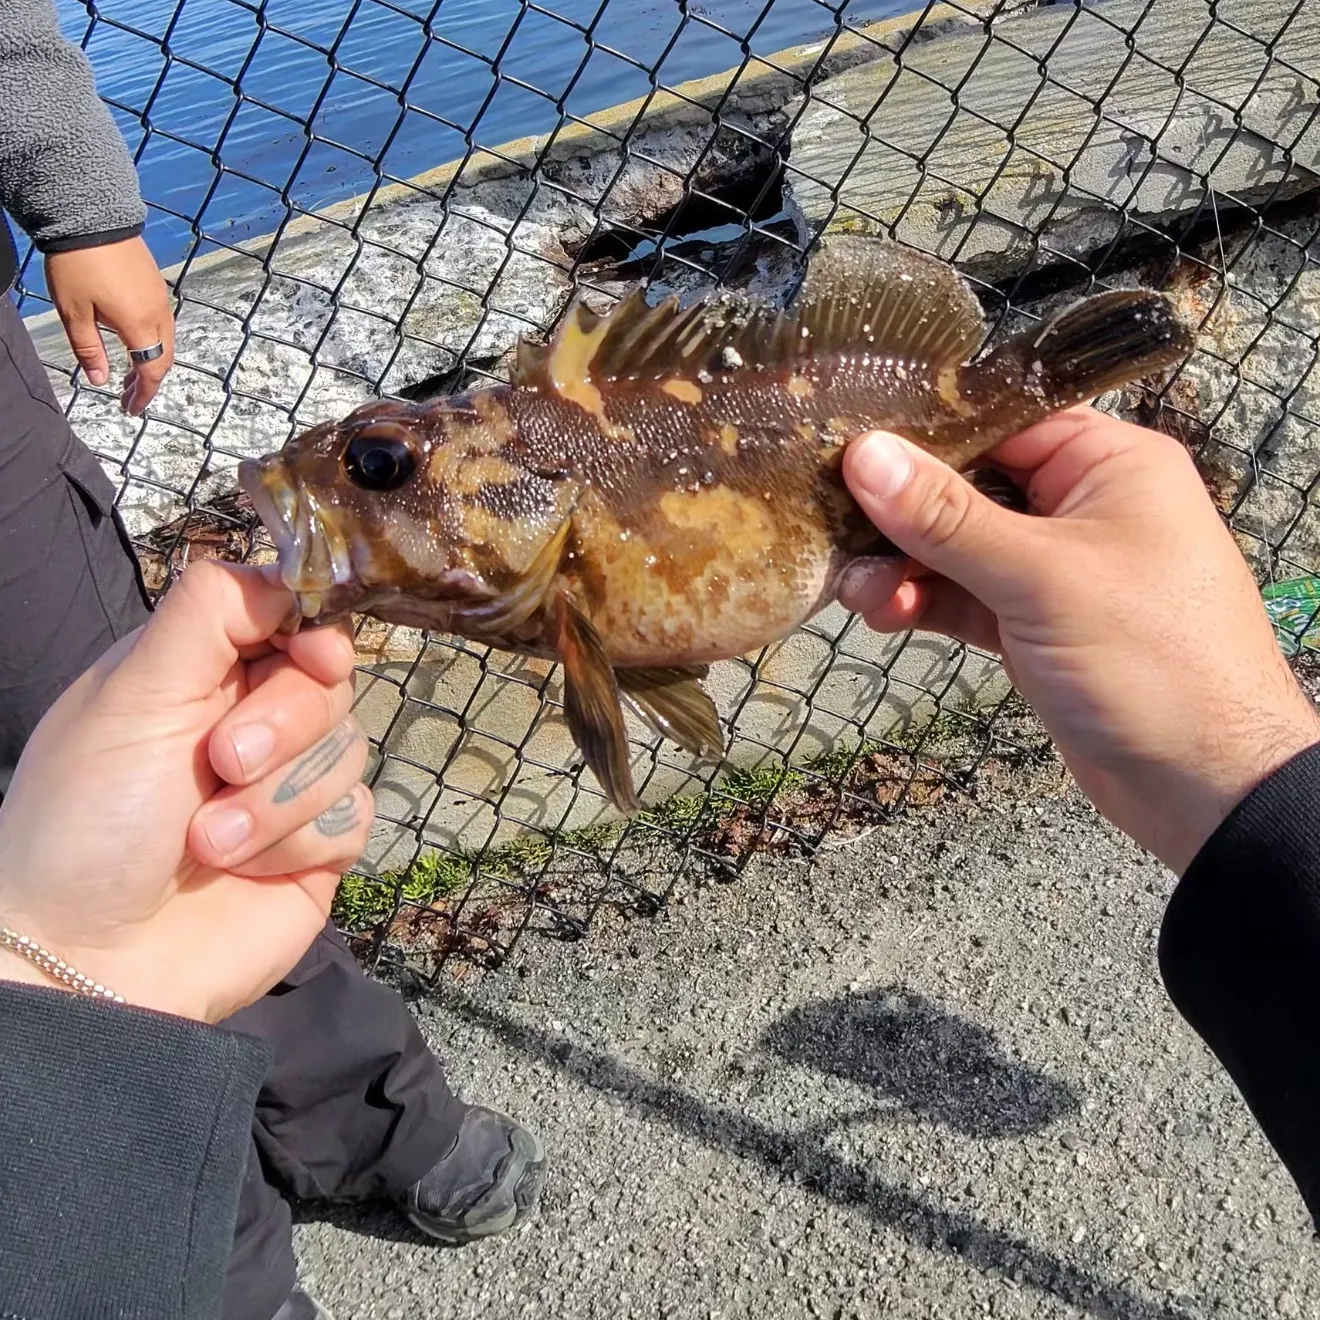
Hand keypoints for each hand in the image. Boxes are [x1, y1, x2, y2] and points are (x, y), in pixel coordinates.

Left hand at [0, 561, 372, 1022]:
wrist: (93, 960)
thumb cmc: (88, 821)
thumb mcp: (132, 696)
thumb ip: (208, 616)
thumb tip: (287, 572)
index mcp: (202, 673)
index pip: (292, 617)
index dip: (313, 630)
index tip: (310, 653)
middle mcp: (253, 720)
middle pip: (332, 681)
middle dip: (284, 724)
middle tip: (221, 762)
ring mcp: (290, 786)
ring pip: (350, 748)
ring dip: (278, 798)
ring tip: (210, 840)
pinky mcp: (320, 848)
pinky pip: (356, 814)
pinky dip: (298, 842)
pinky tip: (245, 868)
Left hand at [45, 235, 174, 414]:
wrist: (91, 216)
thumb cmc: (78, 265)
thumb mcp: (74, 313)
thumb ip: (89, 350)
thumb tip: (99, 380)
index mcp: (139, 326)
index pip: (150, 372)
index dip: (142, 395)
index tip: (131, 409)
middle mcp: (157, 315)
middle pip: (163, 359)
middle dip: (148, 381)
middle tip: (130, 395)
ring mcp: (159, 297)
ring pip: (165, 341)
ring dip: (152, 360)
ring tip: (132, 371)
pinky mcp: (155, 283)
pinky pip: (162, 322)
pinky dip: (152, 340)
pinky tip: (135, 340)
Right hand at [838, 405, 1319, 874]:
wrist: (1203, 785)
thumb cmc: (1151, 660)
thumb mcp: (1040, 578)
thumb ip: (947, 518)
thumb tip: (866, 455)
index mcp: (1107, 464)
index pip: (999, 420)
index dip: (924, 432)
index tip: (847, 443)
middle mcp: (1081, 504)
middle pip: (967, 485)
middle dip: (900, 514)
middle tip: (836, 530)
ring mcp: (1054, 568)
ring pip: (955, 548)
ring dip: (903, 567)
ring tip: (858, 590)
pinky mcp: (1032, 623)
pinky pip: (963, 597)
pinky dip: (924, 603)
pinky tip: (886, 614)